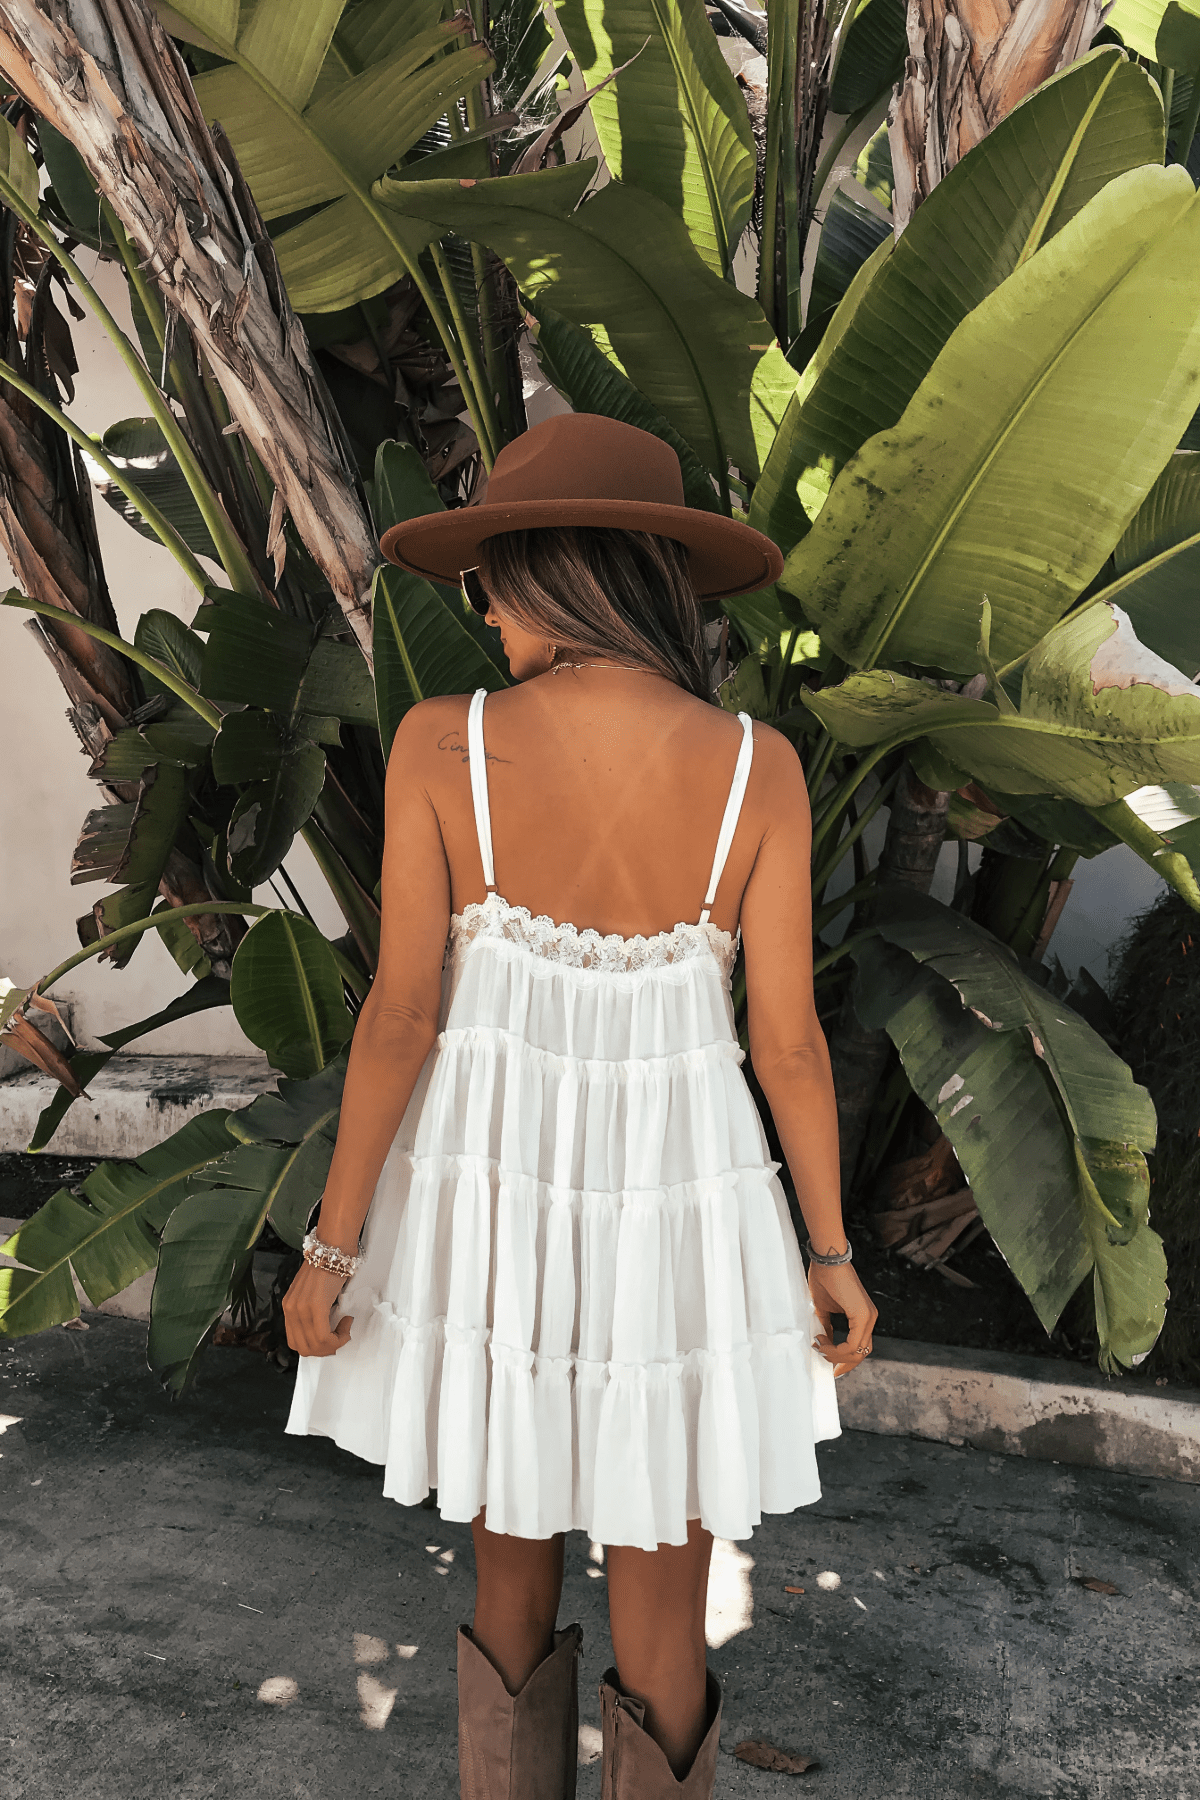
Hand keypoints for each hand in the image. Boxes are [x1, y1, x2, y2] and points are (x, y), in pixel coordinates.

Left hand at [282, 1258, 353, 1357]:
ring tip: (344, 1327)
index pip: (295, 1343)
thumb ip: (311, 1311)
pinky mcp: (315, 1307)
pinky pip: (324, 1337)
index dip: (316, 1346)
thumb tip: (323, 1330)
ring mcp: (301, 1309)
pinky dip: (339, 1336)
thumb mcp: (312, 1293)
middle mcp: (291, 1310)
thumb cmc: (327, 1266)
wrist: (333, 1248)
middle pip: (305, 1349)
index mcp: (288, 1307)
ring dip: (334, 1343)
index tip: (330, 1335)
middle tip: (339, 1336)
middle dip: (326, 1349)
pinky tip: (345, 1322)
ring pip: (316, 1346)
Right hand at [808, 1259, 878, 1378]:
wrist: (827, 1260)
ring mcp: (869, 1317)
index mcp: (863, 1316)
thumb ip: (827, 1326)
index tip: (830, 1365)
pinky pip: (852, 1344)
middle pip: (862, 1353)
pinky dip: (837, 1349)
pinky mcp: (863, 1315)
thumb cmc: (824, 1278)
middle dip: (844, 1364)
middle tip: (829, 1369)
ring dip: (836, 1355)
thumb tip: (824, 1342)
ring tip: (820, 1348)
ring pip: (857, 1351)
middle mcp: (870, 1318)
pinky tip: (822, 1342)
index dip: (846, 1359)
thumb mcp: (824, 1309)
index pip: (860, 1346)